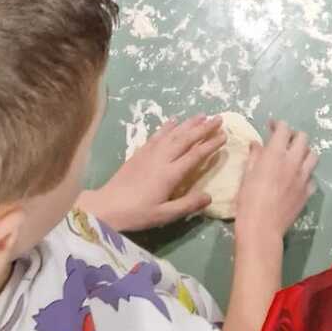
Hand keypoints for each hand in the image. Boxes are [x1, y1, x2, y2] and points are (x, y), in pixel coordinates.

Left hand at [81, 115, 226, 230]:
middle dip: (204, 128)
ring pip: (173, 133)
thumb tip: (210, 197)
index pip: (195, 155)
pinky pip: (158, 135)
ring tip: (202, 115)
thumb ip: (187, 205)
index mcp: (170, 174)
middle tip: (219, 118)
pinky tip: (174, 120)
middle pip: (186, 139)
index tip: (224, 135)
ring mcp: (150, 153)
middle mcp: (162, 158)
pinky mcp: (140, 152)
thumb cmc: (137, 213)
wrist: (107, 206)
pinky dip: (168, 126)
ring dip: (189, 123)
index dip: (210, 144)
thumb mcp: (164, 215)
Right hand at [234, 120, 316, 241]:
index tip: (271, 127)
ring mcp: (303, 177)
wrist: (262, 227)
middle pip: (303, 138)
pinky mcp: (307, 192)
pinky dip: (306, 175)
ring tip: (294, 158)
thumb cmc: (248, 200)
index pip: (284, 128)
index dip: (277, 124)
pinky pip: (312, 178)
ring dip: (304, 152)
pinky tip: (297, 180)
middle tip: (284, 142)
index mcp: (275, 154)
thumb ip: (255, 156)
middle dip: (293, 136)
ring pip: (313, 155)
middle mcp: (293, 161)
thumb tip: (257, 145)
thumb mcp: (246, 174)